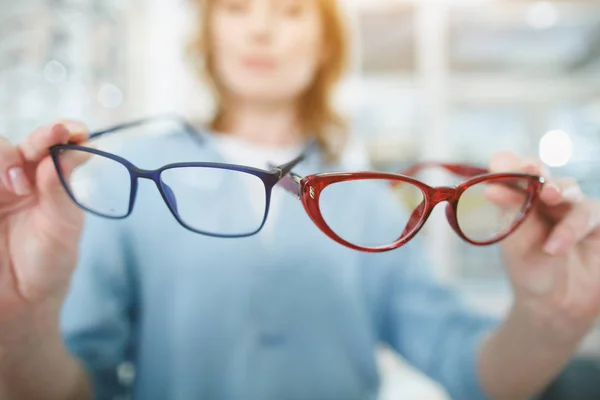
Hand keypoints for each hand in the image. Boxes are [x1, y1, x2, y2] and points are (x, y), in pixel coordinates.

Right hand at [0, 122, 88, 324]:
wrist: (20, 303)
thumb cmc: (48, 266)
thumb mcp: (64, 229)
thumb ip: (62, 192)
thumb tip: (70, 153)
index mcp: (47, 180)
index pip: (52, 144)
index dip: (61, 131)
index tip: (71, 130)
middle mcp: (16, 179)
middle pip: (13, 144)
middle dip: (29, 144)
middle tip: (37, 162)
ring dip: (2, 160)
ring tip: (15, 186)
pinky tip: (3, 189)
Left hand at [489, 152, 599, 342]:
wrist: (554, 306)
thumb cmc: (529, 270)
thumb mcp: (515, 242)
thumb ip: (510, 213)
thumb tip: (489, 188)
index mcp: (521, 199)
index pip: (515, 171)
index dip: (509, 164)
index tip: (500, 162)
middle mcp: (548, 199)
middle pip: (545, 175)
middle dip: (538, 173)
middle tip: (532, 175)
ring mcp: (575, 209)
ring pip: (572, 194)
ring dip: (561, 212)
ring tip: (549, 243)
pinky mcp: (598, 224)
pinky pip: (593, 213)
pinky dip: (574, 229)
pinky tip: (556, 246)